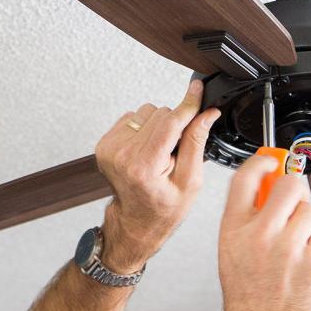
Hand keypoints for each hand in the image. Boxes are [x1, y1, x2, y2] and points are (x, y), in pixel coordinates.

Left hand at [94, 79, 220, 272]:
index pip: (170, 122)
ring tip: (160, 153)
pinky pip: (132, 118)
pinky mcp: (104, 143)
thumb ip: (196, 142)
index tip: (197, 89)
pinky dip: (144, 129)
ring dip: (158, 126)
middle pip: (160, 114)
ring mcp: (109, 148)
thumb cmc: (164, 207)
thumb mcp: (191, 181)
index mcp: (144, 166)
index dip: (188, 104)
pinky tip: (147, 150)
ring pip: (146, 112)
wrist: (137, 221)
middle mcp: (122, 154)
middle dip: (174, 126)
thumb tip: (206, 114)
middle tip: (175, 152)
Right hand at [218, 153, 310, 310]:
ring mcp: (289, 247)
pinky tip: (303, 267)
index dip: (263, 161)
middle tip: (295, 196)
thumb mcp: (233, 255)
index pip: (246, 178)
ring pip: (309, 212)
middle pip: (288, 184)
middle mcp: (260, 234)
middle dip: (296, 186)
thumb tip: (273, 189)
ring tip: (293, 249)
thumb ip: (248, 221)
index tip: (273, 159)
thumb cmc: (249, 302)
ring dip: (306, 224)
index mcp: (233, 231)